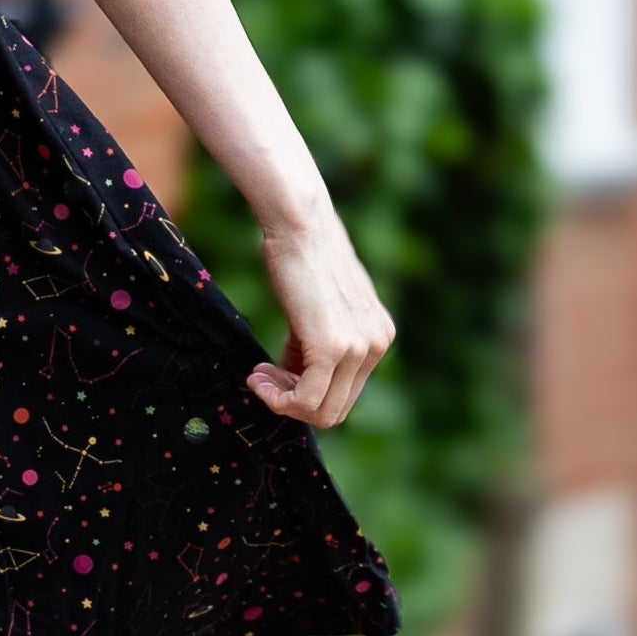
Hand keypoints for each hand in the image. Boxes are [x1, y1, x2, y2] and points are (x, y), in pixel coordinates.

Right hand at [248, 212, 393, 430]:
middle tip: (261, 377)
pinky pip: (307, 399)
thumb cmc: (299, 256)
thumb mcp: (318, 307)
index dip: (304, 391)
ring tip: (257, 376)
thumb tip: (294, 378)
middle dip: (292, 401)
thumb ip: (319, 342)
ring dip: (282, 401)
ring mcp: (360, 348)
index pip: (345, 392)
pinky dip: (278, 398)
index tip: (272, 372)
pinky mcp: (334, 348)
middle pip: (336, 409)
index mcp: (379, 335)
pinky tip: (257, 375)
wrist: (299, 224)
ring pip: (322, 410)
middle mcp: (377, 344)